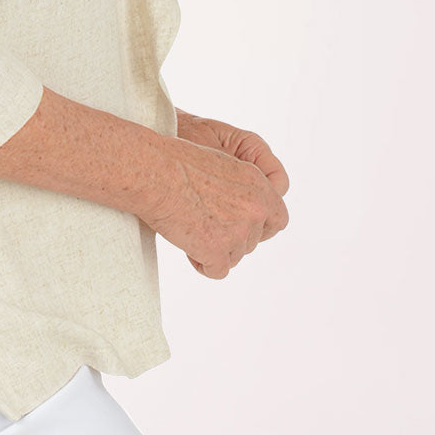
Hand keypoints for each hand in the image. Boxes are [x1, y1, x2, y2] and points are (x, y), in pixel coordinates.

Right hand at [171, 109, 289, 275]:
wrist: (156, 174)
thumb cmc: (179, 163)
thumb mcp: (224, 165)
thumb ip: (243, 190)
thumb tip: (246, 210)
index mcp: (259, 186)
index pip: (278, 219)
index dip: (259, 227)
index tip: (244, 228)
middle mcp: (254, 210)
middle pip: (252, 242)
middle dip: (231, 239)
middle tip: (206, 226)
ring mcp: (238, 232)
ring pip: (234, 257)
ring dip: (215, 250)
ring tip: (192, 230)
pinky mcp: (218, 251)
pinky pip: (217, 271)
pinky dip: (202, 263)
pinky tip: (188, 246)